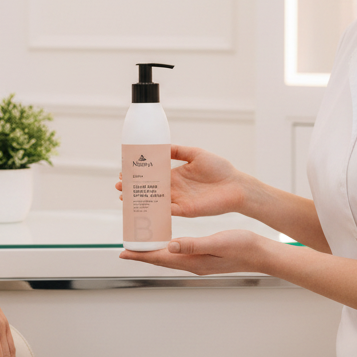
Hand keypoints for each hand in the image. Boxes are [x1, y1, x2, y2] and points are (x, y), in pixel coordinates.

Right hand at [116, 146, 246, 217]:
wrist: (237, 186)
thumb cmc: (220, 169)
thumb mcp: (196, 154)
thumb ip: (178, 151)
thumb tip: (161, 145)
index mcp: (176, 174)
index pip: (153, 173)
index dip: (139, 173)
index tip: (125, 170)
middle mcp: (175, 187)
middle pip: (149, 188)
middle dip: (133, 187)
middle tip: (119, 185)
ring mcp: (178, 200)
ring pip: (154, 200)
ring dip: (139, 199)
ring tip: (124, 197)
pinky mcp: (185, 210)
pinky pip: (166, 211)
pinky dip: (154, 210)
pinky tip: (142, 208)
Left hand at [119, 229, 275, 274]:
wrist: (261, 254)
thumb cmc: (243, 247)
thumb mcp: (218, 242)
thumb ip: (194, 244)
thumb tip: (170, 246)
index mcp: (194, 261)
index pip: (161, 258)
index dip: (142, 255)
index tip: (124, 252)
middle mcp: (193, 263)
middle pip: (161, 259)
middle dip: (143, 254)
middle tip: (125, 248)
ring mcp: (199, 261)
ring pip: (169, 257)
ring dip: (154, 251)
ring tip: (140, 244)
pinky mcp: (204, 256)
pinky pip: (179, 252)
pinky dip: (167, 247)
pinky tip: (167, 242)